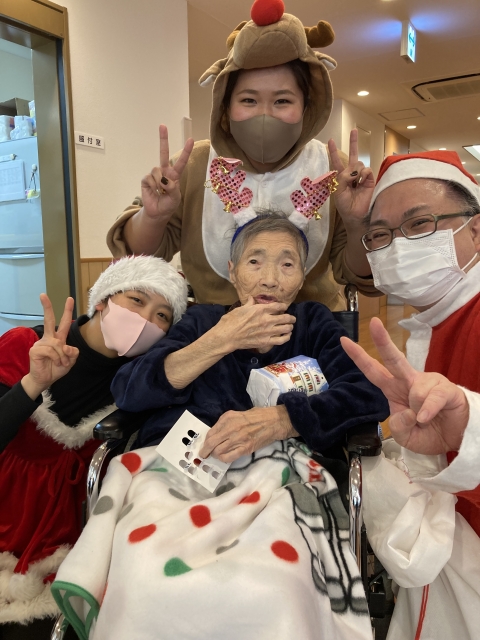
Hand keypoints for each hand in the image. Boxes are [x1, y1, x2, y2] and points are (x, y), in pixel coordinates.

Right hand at [21, 294, 78, 399]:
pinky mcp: (35, 350)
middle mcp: (49, 338)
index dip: (67, 311)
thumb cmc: (57, 368)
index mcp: (58, 339)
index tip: (70, 299)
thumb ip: (73, 352)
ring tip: (61, 363)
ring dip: (63, 356)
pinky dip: (57, 358)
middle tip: (43, 295)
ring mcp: (41, 343)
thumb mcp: (71, 361)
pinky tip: (55, 363)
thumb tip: (66, 346)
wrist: (45, 379)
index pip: (64, 323)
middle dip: (47, 307)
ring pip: (58, 344)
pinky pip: (51, 350)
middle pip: (49, 320)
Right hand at [140, 124, 193, 220]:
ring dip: (160, 182)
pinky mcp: (146, 180)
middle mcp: (164, 171)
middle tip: (162, 125)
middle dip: (163, 139)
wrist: (157, 213)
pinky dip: (153, 186)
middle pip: (163, 153)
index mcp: (174, 175)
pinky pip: (149, 178)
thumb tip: (164, 180)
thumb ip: (173, 188)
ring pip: (156, 170)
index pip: (181, 161)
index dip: (186, 151)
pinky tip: (154, 192)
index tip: (191, 139)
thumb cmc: (169, 204)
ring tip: (161, 192)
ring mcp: (154, 175)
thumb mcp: (176, 198)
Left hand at [199, 405, 297, 462]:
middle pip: (211, 443)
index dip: (205, 441)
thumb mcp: (237, 414)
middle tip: (204, 455)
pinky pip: (228, 457)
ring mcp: (238, 439)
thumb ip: (225, 423)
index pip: (210, 433)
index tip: (204, 446)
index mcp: (228, 418)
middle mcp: (231, 428)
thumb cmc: (256, 416)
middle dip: (205, 451)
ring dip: (215, 455)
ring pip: (218, 451)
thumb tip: (214, 435)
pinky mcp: (245, 448)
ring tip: (216, 455)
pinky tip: (224, 457)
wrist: (273, 421)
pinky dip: (223, 459)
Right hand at [214, 297, 295, 352]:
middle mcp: (267, 319)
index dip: (284, 306)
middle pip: (285, 317)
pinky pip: (281, 340)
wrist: (227, 336)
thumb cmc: (231, 321)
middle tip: (292, 318)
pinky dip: (286, 337)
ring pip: (286, 328)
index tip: (284, 307)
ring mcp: (268, 331)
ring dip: (290, 327)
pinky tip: (287, 336)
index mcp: (260, 309)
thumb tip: (251, 298)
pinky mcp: (266, 342)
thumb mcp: (240, 308)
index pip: (278, 306)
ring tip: (290, 327)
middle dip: (291, 317)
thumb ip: (249, 303)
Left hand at [328, 129, 374, 224]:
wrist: (355, 214)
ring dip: (355, 171)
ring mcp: (361, 176)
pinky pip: (366, 170)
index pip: (337, 162)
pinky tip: (361, 182)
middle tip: (354, 130)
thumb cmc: (344, 204)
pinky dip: (363, 174)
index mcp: (341, 177)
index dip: (333, 151)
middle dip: (353, 142)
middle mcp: (351, 175)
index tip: (330, 140)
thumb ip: (343, 177)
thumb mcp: (338, 190)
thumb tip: (354, 169)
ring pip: (359, 163)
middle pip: (353, 155)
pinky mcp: (370, 180)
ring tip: (355, 182)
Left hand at [340, 317, 468, 454]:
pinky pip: (432, 398)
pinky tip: (427, 418)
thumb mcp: (405, 437)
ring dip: (417, 412)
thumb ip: (399, 427)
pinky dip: (428, 412)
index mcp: (393, 389)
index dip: (359, 357)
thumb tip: (406, 411)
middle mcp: (408, 381)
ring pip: (415, 390)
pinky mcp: (446, 389)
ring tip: (425, 419)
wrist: (453, 440)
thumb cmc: (426, 433)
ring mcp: (428, 382)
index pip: (373, 370)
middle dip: (382, 340)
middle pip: (393, 358)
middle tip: (373, 322)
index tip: (343, 341)